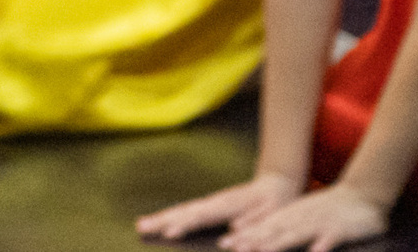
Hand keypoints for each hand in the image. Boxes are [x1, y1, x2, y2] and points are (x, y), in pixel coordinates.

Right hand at [136, 173, 300, 240]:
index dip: (185, 224)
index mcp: (228, 205)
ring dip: (161, 218)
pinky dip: (170, 217)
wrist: (277, 184)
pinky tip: (160, 223)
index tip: (169, 233)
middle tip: (141, 227)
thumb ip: (253, 223)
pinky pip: (186, 212)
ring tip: (141, 225)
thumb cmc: (276, 203)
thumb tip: (233, 231)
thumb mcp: (271, 214)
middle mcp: (214, 202)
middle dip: (162, 219)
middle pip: (184, 210)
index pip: (202, 216)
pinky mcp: (209, 207)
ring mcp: (210, 203)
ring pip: (182, 210)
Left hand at [217, 184, 386, 251]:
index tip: (223, 244)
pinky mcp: (339, 229)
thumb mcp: (300, 216)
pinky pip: (330, 238)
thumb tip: (254, 238)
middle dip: (253, 241)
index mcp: (290, 216)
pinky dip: (322, 245)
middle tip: (234, 250)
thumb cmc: (327, 209)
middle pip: (273, 232)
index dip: (243, 236)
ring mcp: (319, 223)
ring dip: (279, 243)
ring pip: (297, 234)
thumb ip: (281, 227)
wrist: (362, 194)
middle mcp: (300, 219)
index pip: (262, 228)